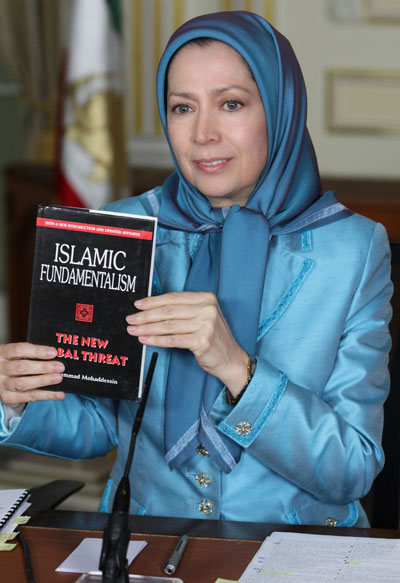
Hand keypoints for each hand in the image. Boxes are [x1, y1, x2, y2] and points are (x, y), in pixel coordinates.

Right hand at [0, 343, 64, 406]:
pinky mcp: (8, 398)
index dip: (37, 351)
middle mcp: (0, 369)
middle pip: (22, 367)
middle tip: (60, 367)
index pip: (19, 350)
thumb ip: (31, 353)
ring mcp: (2, 384)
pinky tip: (59, 394)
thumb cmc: (13, 363)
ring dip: (44, 381)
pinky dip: (47, 396)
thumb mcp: (16, 355)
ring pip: (23, 384)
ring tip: (59, 378)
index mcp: (2, 353)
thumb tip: (54, 354)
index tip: (53, 353)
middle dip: (43, 367)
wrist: (0, 379)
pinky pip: (29, 397)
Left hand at [126, 292, 247, 395]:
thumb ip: (183, 311)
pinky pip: (172, 340)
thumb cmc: (212, 338)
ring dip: (147, 328)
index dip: (153, 301)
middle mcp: (207, 309)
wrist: (230, 359)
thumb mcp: (202, 317)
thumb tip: (151, 309)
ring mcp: (206, 325)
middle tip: (130, 318)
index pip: (174, 298)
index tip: (138, 305)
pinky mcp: (202, 341)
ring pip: (168, 325)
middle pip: (169, 311)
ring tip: (133, 330)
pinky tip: (145, 339)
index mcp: (207, 298)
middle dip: (146, 315)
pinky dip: (156, 340)